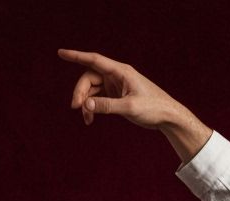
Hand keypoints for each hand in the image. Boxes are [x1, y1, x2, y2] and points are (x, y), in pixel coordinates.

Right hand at [57, 49, 211, 161]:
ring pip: (93, 90)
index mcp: (120, 71)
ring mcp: (117, 86)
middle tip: (76, 107)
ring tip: (86, 119)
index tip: (60, 53)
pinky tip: (91, 119)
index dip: (76, 56)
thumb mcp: (129, 108)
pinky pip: (99, 99)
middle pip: (89, 78)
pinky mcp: (118, 96)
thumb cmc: (153, 108)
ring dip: (86, 103)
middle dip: (80, 92)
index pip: (93, 60)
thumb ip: (107, 106)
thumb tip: (86, 106)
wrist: (169, 117)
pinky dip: (93, 107)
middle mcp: (117, 76)